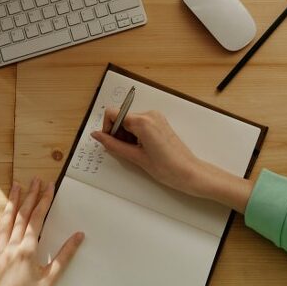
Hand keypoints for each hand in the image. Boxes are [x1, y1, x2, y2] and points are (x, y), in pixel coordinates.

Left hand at [0, 178, 84, 285]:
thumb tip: (78, 236)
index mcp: (27, 251)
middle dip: (30, 196)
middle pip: (22, 216)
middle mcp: (11, 249)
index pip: (37, 219)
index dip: (44, 201)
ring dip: (11, 203)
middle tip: (35, 180)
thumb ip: (65, 255)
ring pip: (5, 223)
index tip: (48, 187)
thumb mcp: (52, 278)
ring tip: (16, 186)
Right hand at [91, 109, 252, 212]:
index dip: (107, 128)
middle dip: (118, 133)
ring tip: (136, 153)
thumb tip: (97, 135)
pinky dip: (135, 135)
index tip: (110, 142)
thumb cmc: (167, 168)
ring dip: (127, 136)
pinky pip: (140, 124)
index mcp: (143, 121)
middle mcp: (150, 114)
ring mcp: (156, 117)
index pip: (112, 113)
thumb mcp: (135, 157)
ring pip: (130, 121)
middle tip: (126, 151)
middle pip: (121, 117)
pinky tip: (142, 149)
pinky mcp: (160, 123)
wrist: (189, 173)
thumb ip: (113, 144)